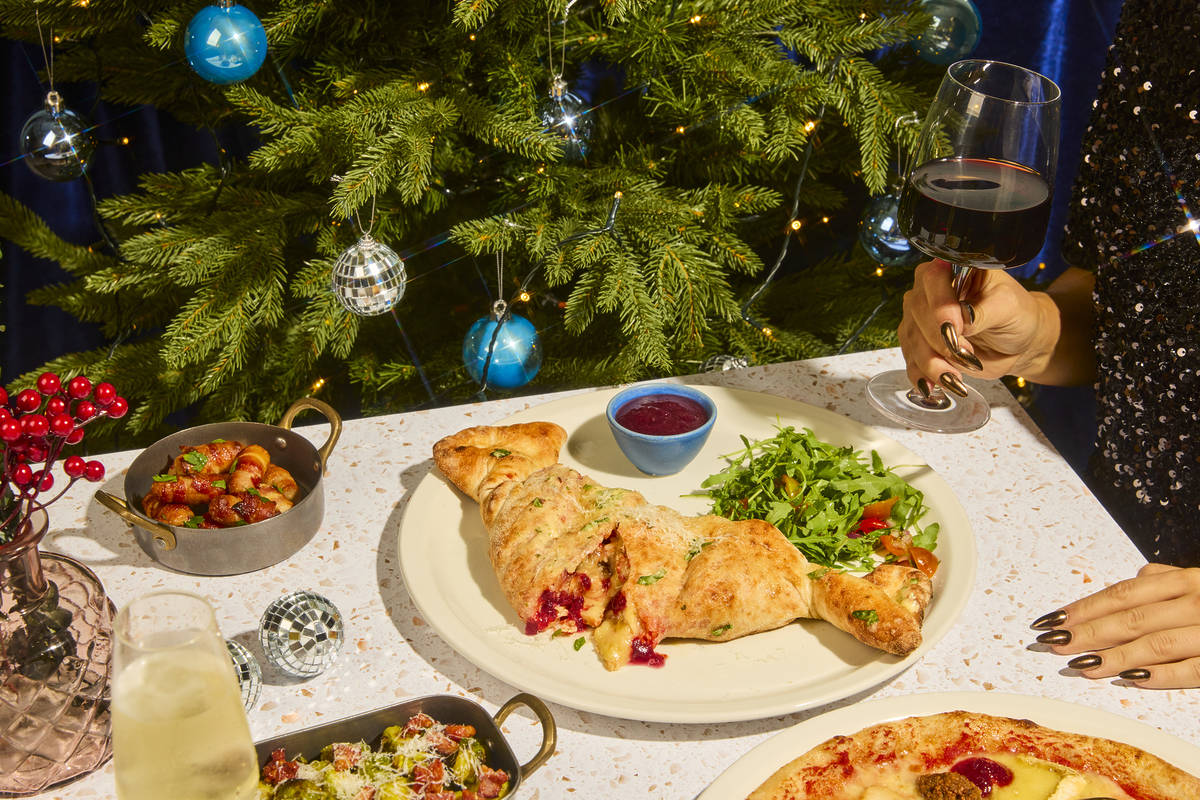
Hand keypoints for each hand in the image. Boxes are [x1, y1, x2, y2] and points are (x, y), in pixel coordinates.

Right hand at [897, 259, 1050, 391]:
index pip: (932, 280)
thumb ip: (983, 311)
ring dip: (932, 363)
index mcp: (951, 269)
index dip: (940, 306)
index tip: (956, 329)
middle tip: (967, 354)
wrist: (1017, 342)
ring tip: (955, 377)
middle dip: (940, 340)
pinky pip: (911, 362)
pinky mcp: (920, 345)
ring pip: (912, 341)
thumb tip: (961, 321)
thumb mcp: (1008, 306)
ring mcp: (920, 319)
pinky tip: (933, 386)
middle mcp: (928, 291)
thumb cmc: (1016, 315)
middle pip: (917, 314)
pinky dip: (922, 376)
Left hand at [1032, 564, 1199, 688]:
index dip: (1085, 607)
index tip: (1052, 619)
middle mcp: (1197, 599)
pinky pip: (1194, 668)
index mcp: (1186, 580)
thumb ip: (1170, 578)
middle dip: (1087, 632)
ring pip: (1156, 643)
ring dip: (1115, 656)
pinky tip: (1131, 681)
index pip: (1122, 594)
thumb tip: (1138, 579)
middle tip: (1053, 643)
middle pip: (1130, 618)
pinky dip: (1161, 675)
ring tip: (1082, 666)